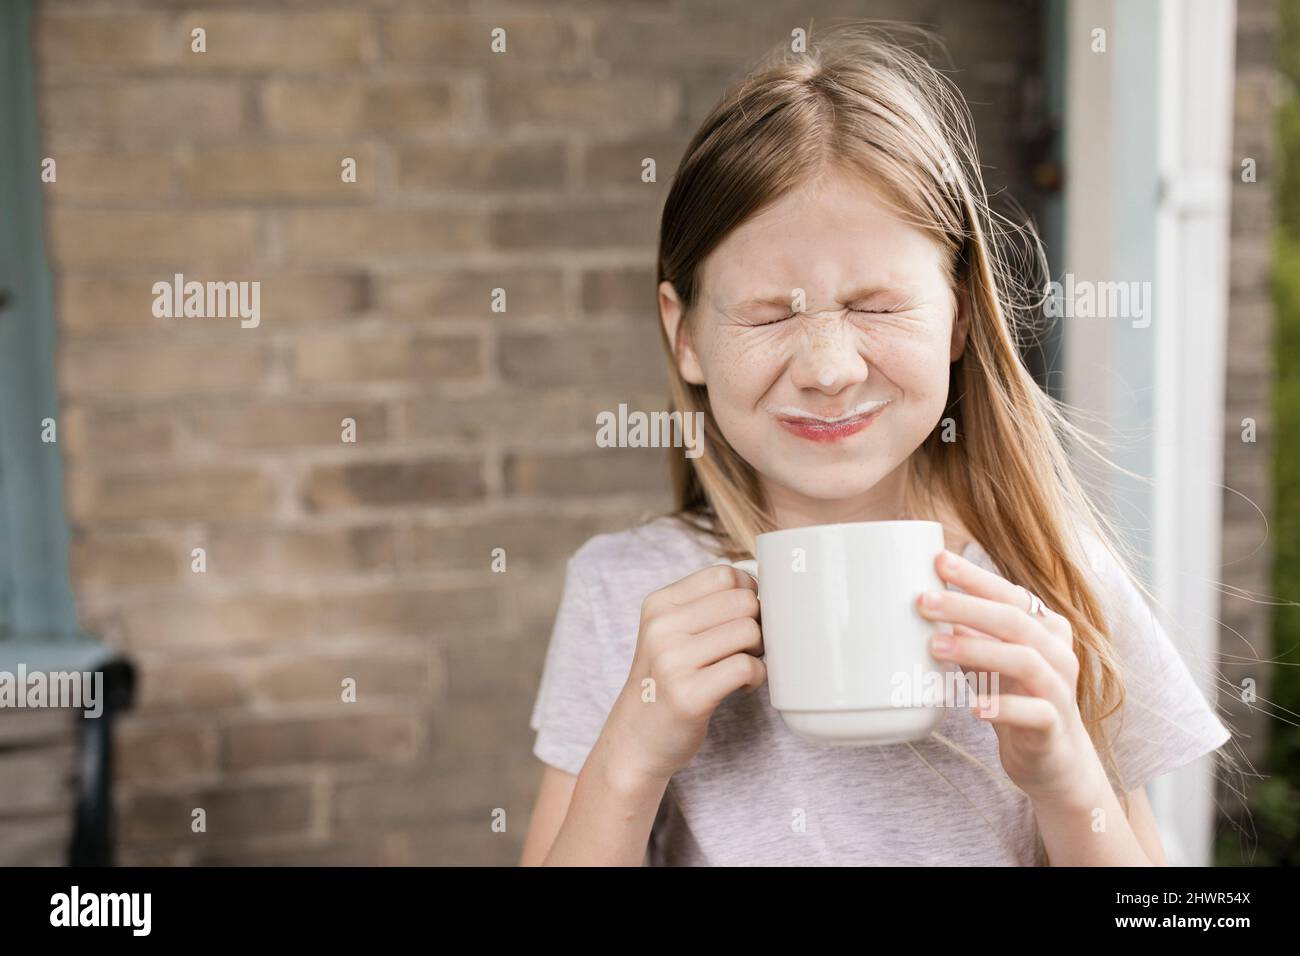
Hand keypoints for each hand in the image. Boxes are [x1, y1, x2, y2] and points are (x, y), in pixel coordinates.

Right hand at [608, 564, 765, 783]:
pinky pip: (747, 667)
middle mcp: (661, 628)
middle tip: (746, 647)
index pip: (723, 573)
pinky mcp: (689, 695)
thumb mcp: (668, 633)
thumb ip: (705, 605)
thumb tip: (762, 583)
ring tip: (742, 666)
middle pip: (743, 601)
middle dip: (758, 623)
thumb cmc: (665, 682)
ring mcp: (672, 662)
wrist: (635, 740)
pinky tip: (742, 686)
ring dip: (758, 651)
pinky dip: (756, 676)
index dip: (747, 592)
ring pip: (749, 631)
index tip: (743, 617)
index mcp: (658, 605)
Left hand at [917, 549, 1099, 801]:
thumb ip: (969, 631)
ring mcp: (1059, 689)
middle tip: (923, 601)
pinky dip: (1003, 707)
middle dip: (966, 606)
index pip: (1010, 594)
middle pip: (1014, 620)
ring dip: (977, 649)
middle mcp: (1057, 652)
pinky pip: (1033, 712)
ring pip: (1024, 659)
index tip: (938, 560)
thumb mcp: (990, 659)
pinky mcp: (1054, 726)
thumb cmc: (1016, 696)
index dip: (975, 577)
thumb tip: (926, 601)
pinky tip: (974, 707)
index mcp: (1045, 628)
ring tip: (936, 645)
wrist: (1055, 759)